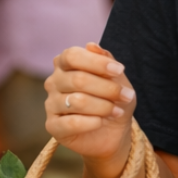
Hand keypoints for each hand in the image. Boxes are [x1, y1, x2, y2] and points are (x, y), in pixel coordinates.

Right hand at [44, 42, 135, 165]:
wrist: (113, 131)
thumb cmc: (114, 100)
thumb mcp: (118, 79)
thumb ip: (106, 61)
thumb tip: (91, 45)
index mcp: (65, 64)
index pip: (72, 55)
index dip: (97, 62)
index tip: (120, 70)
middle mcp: (54, 81)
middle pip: (78, 79)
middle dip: (108, 88)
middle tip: (126, 96)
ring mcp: (51, 104)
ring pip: (77, 101)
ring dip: (103, 107)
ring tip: (117, 111)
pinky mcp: (52, 126)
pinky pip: (71, 123)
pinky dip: (92, 122)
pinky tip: (101, 122)